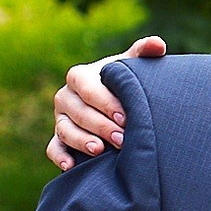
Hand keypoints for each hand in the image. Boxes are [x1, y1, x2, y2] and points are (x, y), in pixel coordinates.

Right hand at [47, 35, 164, 169]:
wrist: (117, 106)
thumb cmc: (124, 85)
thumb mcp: (132, 68)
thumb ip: (143, 53)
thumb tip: (157, 44)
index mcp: (79, 77)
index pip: (87, 88)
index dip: (105, 102)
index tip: (126, 116)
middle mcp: (65, 97)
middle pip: (78, 112)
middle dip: (99, 125)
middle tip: (122, 138)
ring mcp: (60, 119)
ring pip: (65, 130)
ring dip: (81, 141)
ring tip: (100, 150)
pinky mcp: (58, 139)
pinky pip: (53, 148)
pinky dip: (60, 157)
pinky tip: (71, 166)